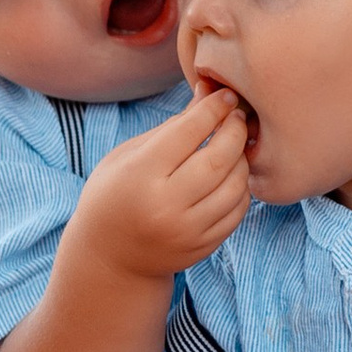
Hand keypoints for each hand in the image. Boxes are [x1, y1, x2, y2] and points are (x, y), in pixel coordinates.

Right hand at [65, 86, 249, 285]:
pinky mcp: (203, 246)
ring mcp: (187, 230)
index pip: (189, 131)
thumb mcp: (129, 156)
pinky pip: (237, 211)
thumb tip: (207, 94)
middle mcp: (166, 205)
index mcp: (140, 175)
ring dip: (242, 160)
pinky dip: (241, 188)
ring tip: (235, 147)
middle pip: (219, 158)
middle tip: (238, 117)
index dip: (213, 108)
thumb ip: (171, 127)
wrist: (110, 257)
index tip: (226, 96)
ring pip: (235, 186)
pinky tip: (232, 175)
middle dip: (235, 131)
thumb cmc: (114, 194)